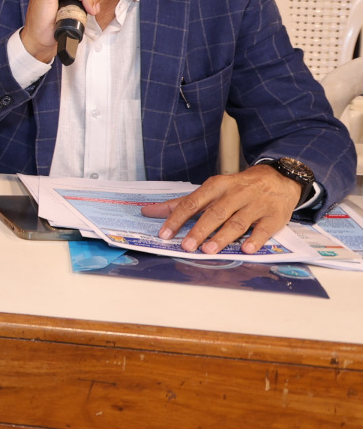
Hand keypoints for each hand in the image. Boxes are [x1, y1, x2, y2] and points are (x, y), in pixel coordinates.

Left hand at [139, 165, 304, 254]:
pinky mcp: (274, 216)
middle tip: (186, 246)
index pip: (193, 202)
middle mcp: (235, 194)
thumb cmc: (238, 187)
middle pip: (215, 213)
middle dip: (200, 230)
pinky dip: (255, 239)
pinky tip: (246, 249)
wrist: (278, 178)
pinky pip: (264, 229)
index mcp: (217, 186)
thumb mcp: (211, 189)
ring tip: (208, 250)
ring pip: (238, 222)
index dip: (177, 218)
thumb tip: (150, 211)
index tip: (165, 233)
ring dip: (222, 237)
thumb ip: (182, 203)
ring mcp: (256, 205)